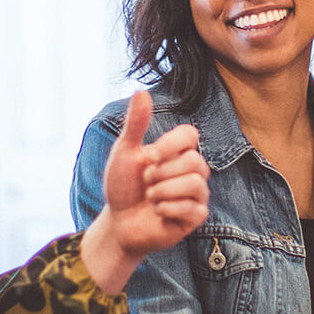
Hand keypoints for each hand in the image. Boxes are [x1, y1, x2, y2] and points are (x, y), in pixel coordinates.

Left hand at [81, 90, 208, 292]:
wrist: (118, 223)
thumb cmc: (122, 186)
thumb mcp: (125, 152)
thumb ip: (136, 124)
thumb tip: (141, 91)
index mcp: (176, 151)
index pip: (190, 135)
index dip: (171, 144)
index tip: (149, 155)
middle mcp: (191, 170)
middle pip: (194, 161)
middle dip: (162, 173)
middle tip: (146, 181)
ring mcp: (196, 193)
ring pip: (195, 183)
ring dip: (163, 191)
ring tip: (150, 197)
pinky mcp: (196, 216)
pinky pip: (193, 208)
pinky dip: (168, 208)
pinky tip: (158, 212)